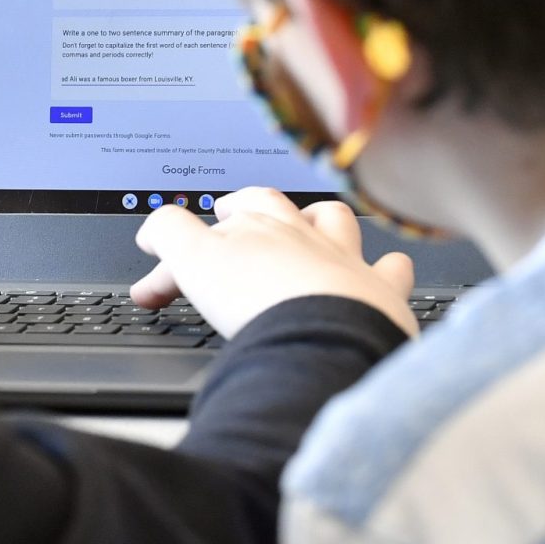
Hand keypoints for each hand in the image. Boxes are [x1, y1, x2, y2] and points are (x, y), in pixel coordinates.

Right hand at [130, 187, 416, 338]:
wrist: (324, 336)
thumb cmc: (262, 298)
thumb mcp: (192, 259)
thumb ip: (168, 234)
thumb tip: (153, 229)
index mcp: (254, 225)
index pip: (204, 222)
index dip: (172, 238)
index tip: (155, 252)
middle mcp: (301, 235)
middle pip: (270, 208)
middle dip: (247, 208)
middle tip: (228, 216)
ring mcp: (344, 261)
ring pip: (333, 221)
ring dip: (317, 221)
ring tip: (305, 226)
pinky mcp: (379, 295)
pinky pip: (391, 268)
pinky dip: (387, 267)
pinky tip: (385, 269)